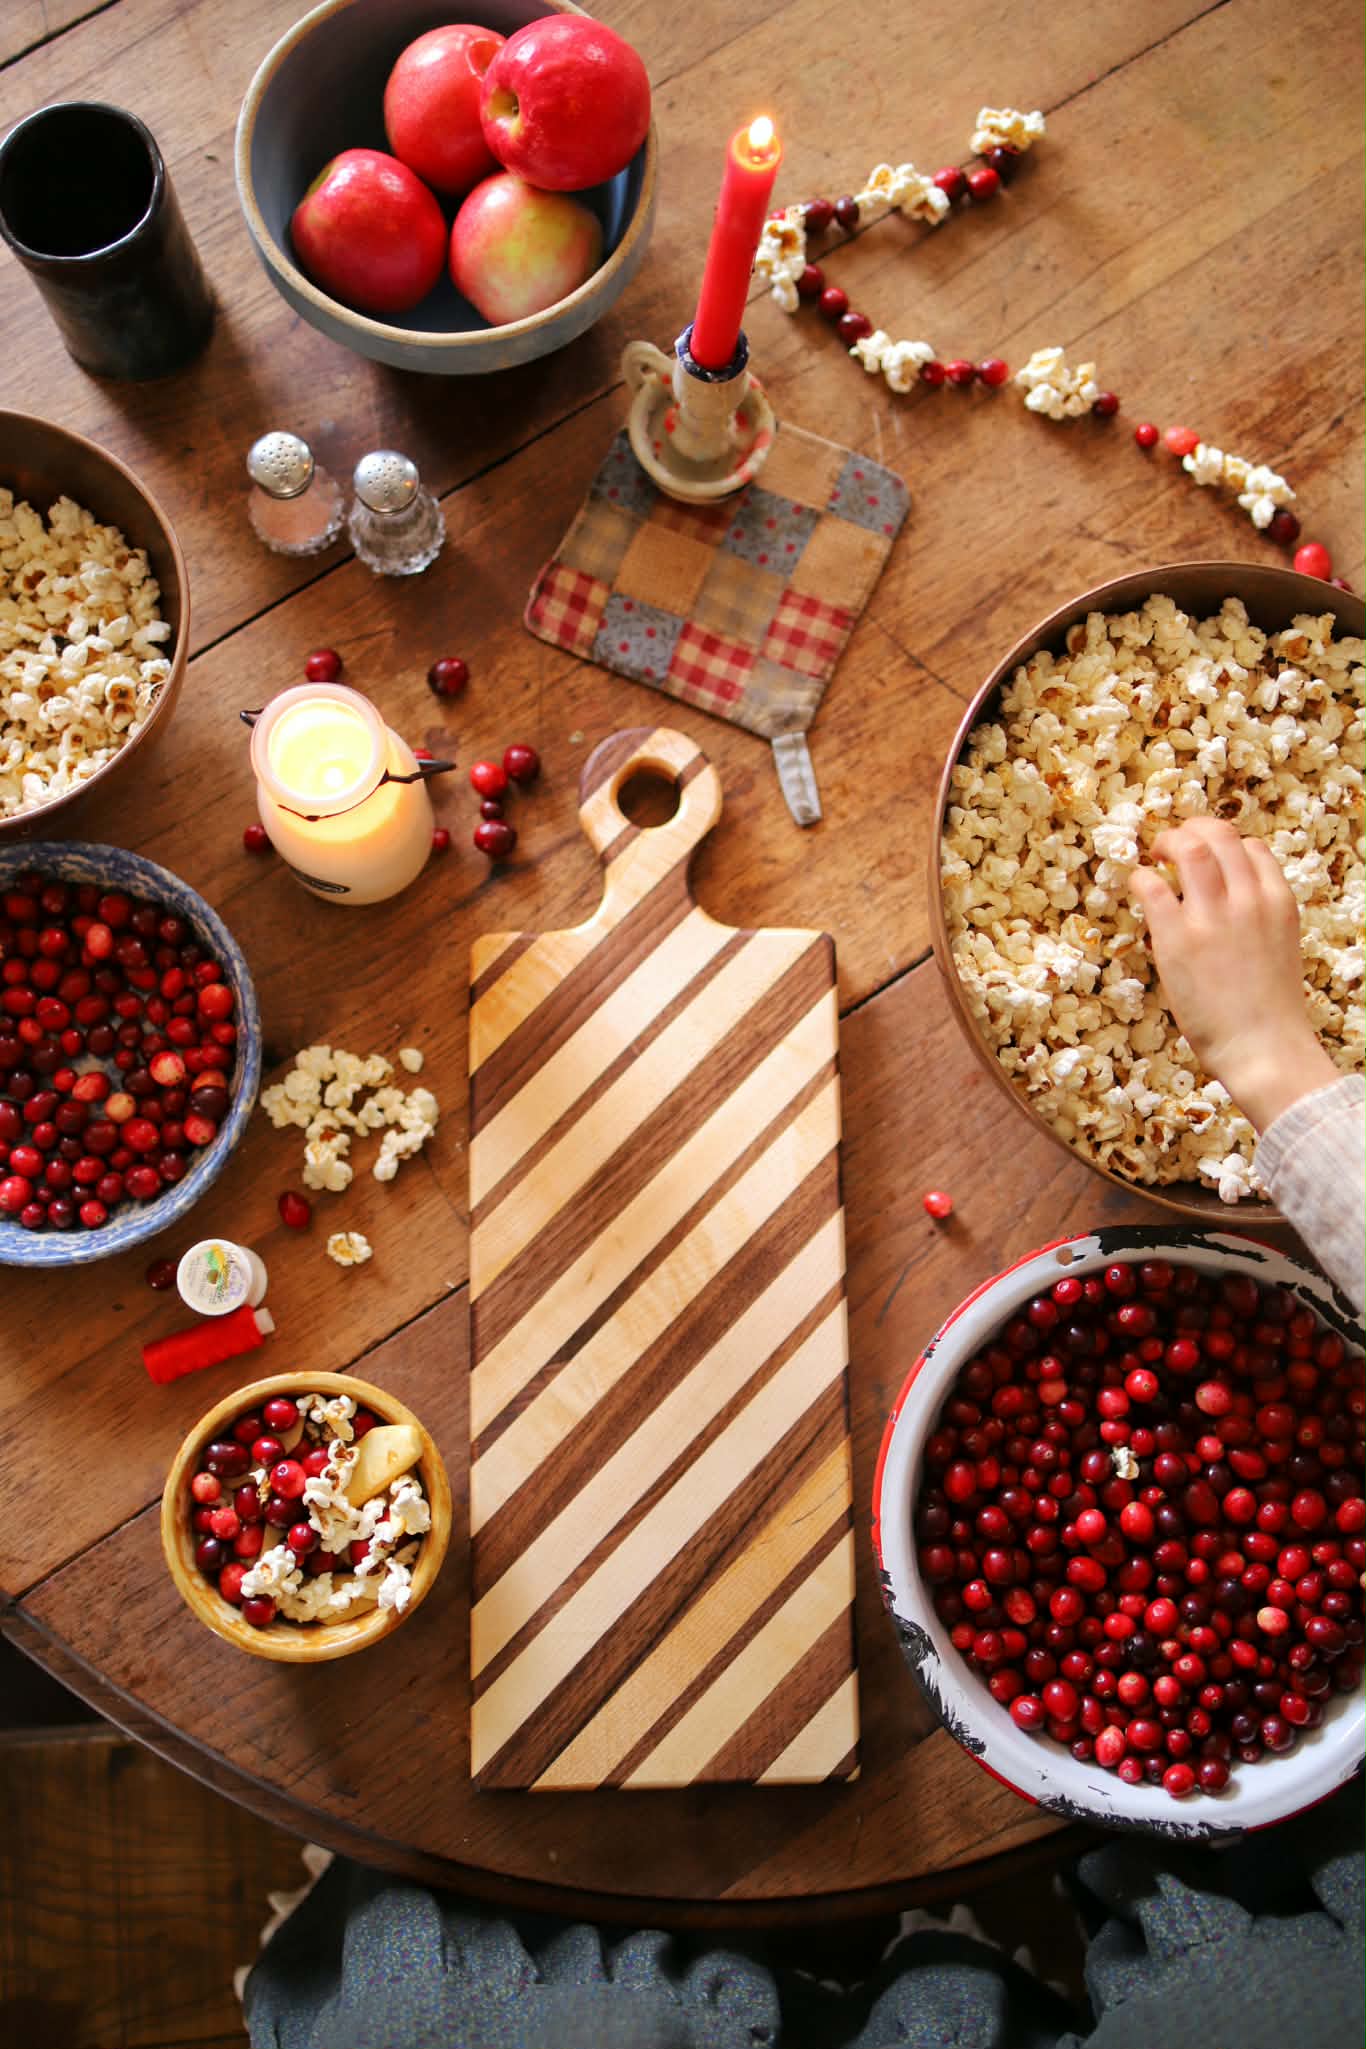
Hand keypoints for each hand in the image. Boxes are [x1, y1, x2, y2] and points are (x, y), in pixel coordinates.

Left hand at [1129, 818, 1337, 1131]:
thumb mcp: (1278, 950)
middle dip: (1193, 830)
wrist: (1261, 1047)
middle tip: (1173, 845)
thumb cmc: (1268, 1012)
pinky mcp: (1176, 936)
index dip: (1227, 847)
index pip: (1253, 849)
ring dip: (1167, 842)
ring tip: (1155, 855)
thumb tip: (1224, 908)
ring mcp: (1212, 915)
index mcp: (1278, 902)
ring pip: (1189, 847)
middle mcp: (1248, 899)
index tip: (1209, 858)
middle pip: (1220, 834)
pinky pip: (1152, 886)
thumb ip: (1257, 920)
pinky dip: (1142, 879)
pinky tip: (1139, 887)